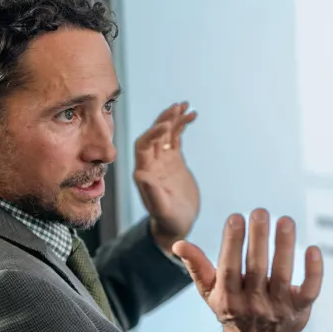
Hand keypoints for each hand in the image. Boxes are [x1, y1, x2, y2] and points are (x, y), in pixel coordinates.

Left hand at [133, 102, 199, 251]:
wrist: (176, 225)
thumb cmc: (168, 221)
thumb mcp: (161, 209)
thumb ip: (151, 193)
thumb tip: (140, 174)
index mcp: (144, 171)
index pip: (143, 145)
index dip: (153, 133)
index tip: (167, 126)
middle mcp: (151, 162)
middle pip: (154, 134)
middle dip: (164, 120)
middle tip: (177, 107)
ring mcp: (163, 160)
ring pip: (165, 133)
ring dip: (173, 118)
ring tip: (185, 106)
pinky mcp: (175, 160)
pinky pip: (176, 138)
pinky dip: (182, 126)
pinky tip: (192, 116)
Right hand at [172, 209, 323, 331]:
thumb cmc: (232, 309)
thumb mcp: (210, 292)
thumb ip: (197, 266)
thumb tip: (178, 243)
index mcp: (229, 299)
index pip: (229, 268)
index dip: (232, 243)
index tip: (236, 217)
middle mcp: (253, 305)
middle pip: (257, 268)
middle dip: (258, 238)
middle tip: (260, 211)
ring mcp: (278, 309)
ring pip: (283, 274)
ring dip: (284, 246)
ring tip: (285, 220)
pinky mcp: (300, 310)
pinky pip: (309, 289)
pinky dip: (313, 271)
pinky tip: (313, 249)